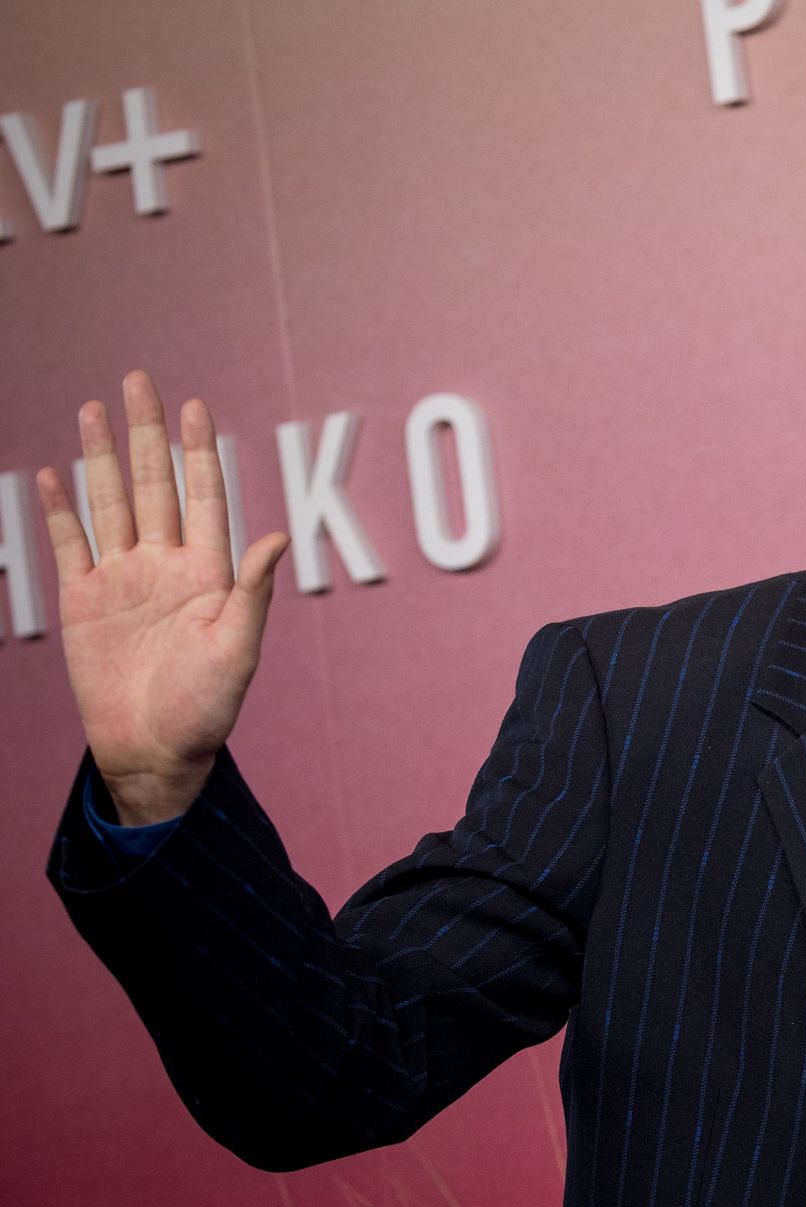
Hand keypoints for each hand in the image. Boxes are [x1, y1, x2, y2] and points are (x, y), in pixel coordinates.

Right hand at [36, 371, 290, 825]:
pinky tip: (53, 472)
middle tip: (139, 380)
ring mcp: (122, 580)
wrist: (155, 751)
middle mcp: (165, 566)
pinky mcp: (83, 602)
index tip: (198, 405)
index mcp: (209, 573)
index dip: (200, 451)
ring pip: (111, 503)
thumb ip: (253, 592)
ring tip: (94, 409)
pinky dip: (61, 509)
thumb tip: (275, 538)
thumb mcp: (238, 649)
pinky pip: (69, 544)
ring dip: (102, 456)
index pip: (204, 496)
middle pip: (154, 484)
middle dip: (148, 432)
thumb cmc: (207, 708)